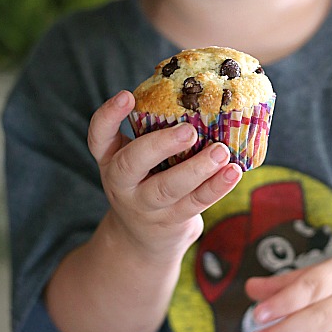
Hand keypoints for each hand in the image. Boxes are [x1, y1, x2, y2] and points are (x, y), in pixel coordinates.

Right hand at [87, 91, 242, 260]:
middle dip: (160, 145)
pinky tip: (233, 172)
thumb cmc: (146, 181)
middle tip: (189, 131)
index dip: (109, 115)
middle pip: (132, 164)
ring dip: (197, 169)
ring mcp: (145, 206)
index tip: (127, 95)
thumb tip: (199, 91)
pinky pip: (195, 203)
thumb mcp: (137, 160)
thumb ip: (154, 133)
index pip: (98, 137)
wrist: (141, 240)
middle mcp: (122, 183)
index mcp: (111, 159)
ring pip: (168, 188)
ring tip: (221, 152)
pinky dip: (216, 187)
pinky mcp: (171, 221)